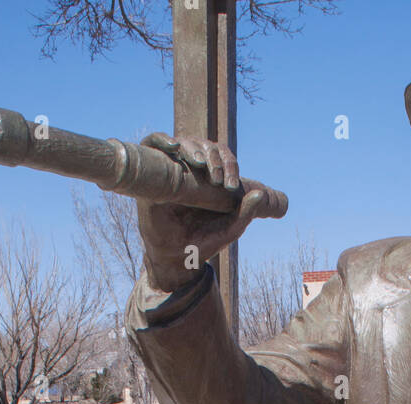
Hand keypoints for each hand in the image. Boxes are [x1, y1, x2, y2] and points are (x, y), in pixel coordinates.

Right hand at [135, 133, 270, 291]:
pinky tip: (174, 146)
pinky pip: (151, 144)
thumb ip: (245, 214)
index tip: (231, 185)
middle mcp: (190, 169)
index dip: (228, 162)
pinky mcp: (151, 173)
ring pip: (182, 143)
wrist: (177, 257)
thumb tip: (260, 194)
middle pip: (202, 145)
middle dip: (213, 156)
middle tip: (216, 177)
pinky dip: (160, 139)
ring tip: (199, 164)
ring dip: (192, 148)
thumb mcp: (229, 229)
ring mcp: (170, 169)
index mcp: (209, 177)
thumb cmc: (203, 241)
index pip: (220, 155)